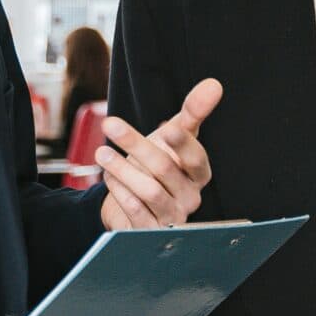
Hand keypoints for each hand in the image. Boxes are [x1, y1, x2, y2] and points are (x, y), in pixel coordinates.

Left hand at [99, 78, 222, 230]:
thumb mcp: (175, 135)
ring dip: (122, 169)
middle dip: (136, 144)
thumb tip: (213, 84)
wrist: (136, 201)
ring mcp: (172, 216)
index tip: (166, 128)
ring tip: (101, 153)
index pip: (197, 158)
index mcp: (199, 173)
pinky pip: (136, 212)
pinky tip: (108, 177)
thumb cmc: (160, 164)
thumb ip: (194, 111)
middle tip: (110, 124)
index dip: (183, 144)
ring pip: (149, 191)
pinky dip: (120, 192)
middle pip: (165, 169)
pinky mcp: (150, 231)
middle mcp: (190, 196)